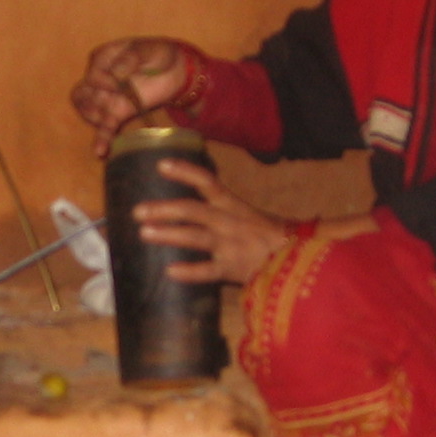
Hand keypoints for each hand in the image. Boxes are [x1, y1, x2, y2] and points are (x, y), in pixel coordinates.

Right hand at [70, 37, 186, 155]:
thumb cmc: (158, 54)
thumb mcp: (146, 49)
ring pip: (86, 111)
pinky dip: (101, 139)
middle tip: (108, 102)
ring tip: (109, 119)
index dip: (104, 83)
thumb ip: (130, 58)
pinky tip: (100, 151)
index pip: (92, 76)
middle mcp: (99, 80)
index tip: (121, 82)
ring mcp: (107, 98)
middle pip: (79, 95)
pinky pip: (104, 128)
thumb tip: (117, 74)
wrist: (176, 69)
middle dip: (90, 103)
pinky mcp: (119, 114)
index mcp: (102, 59)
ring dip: (93, 118)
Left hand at [132, 158, 291, 284]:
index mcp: (233, 206)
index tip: (160, 165)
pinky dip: (189, 271)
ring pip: (195, 237)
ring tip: (144, 232)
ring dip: (168, 234)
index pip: (207, 182)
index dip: (184, 172)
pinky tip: (170, 271)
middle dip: (164, 209)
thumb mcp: (250, 216)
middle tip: (137, 210)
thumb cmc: (272, 237)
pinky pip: (208, 271)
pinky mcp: (232, 269)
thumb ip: (224, 211)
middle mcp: (228, 222)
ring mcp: (230, 245)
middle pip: (192, 210)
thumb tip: (194, 207)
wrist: (297, 259)